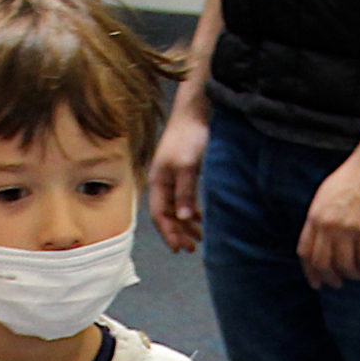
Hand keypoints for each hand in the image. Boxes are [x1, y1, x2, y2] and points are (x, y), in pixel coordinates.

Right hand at [147, 102, 209, 253]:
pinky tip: (200, 218)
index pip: (160, 215)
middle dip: (178, 232)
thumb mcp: (187, 166)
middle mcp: (163, 182)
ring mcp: (173, 177)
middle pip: (168, 215)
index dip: (169, 233)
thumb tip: (184, 218)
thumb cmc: (188, 136)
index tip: (179, 249)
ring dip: (187, 224)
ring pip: (177, 208)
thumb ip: (185, 192)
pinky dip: (192, 211)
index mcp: (158, 182)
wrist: (195, 112)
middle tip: (191, 248)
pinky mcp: (184, 172)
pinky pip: (185, 199)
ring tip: (199, 238)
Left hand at [296, 145, 359, 287]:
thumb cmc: (354, 177)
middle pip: (323, 263)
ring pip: (345, 265)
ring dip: (352, 274)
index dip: (311, 271)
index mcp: (315, 215)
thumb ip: (320, 218)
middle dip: (330, 279)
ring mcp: (348, 227)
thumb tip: (321, 245)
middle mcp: (329, 224)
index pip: (306, 252)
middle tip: (339, 283)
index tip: (317, 282)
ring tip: (359, 273)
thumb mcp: (326, 195)